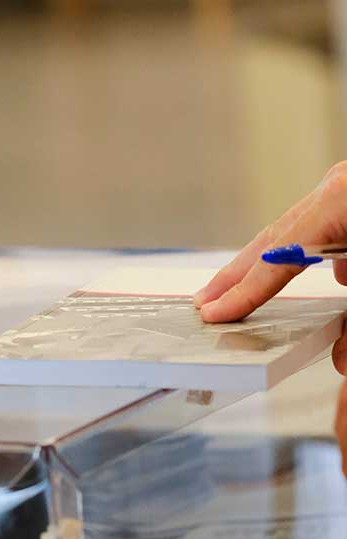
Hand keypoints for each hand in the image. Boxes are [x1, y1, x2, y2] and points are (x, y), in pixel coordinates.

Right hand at [195, 162, 346, 322]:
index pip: (278, 257)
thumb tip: (341, 351)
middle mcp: (335, 189)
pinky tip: (327, 271)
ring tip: (243, 288)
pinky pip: (323, 223)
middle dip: (236, 274)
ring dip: (269, 264)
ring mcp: (343, 187)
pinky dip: (311, 250)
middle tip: (204, 298)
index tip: (214, 311)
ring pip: (295, 229)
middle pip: (272, 238)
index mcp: (338, 201)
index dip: (244, 290)